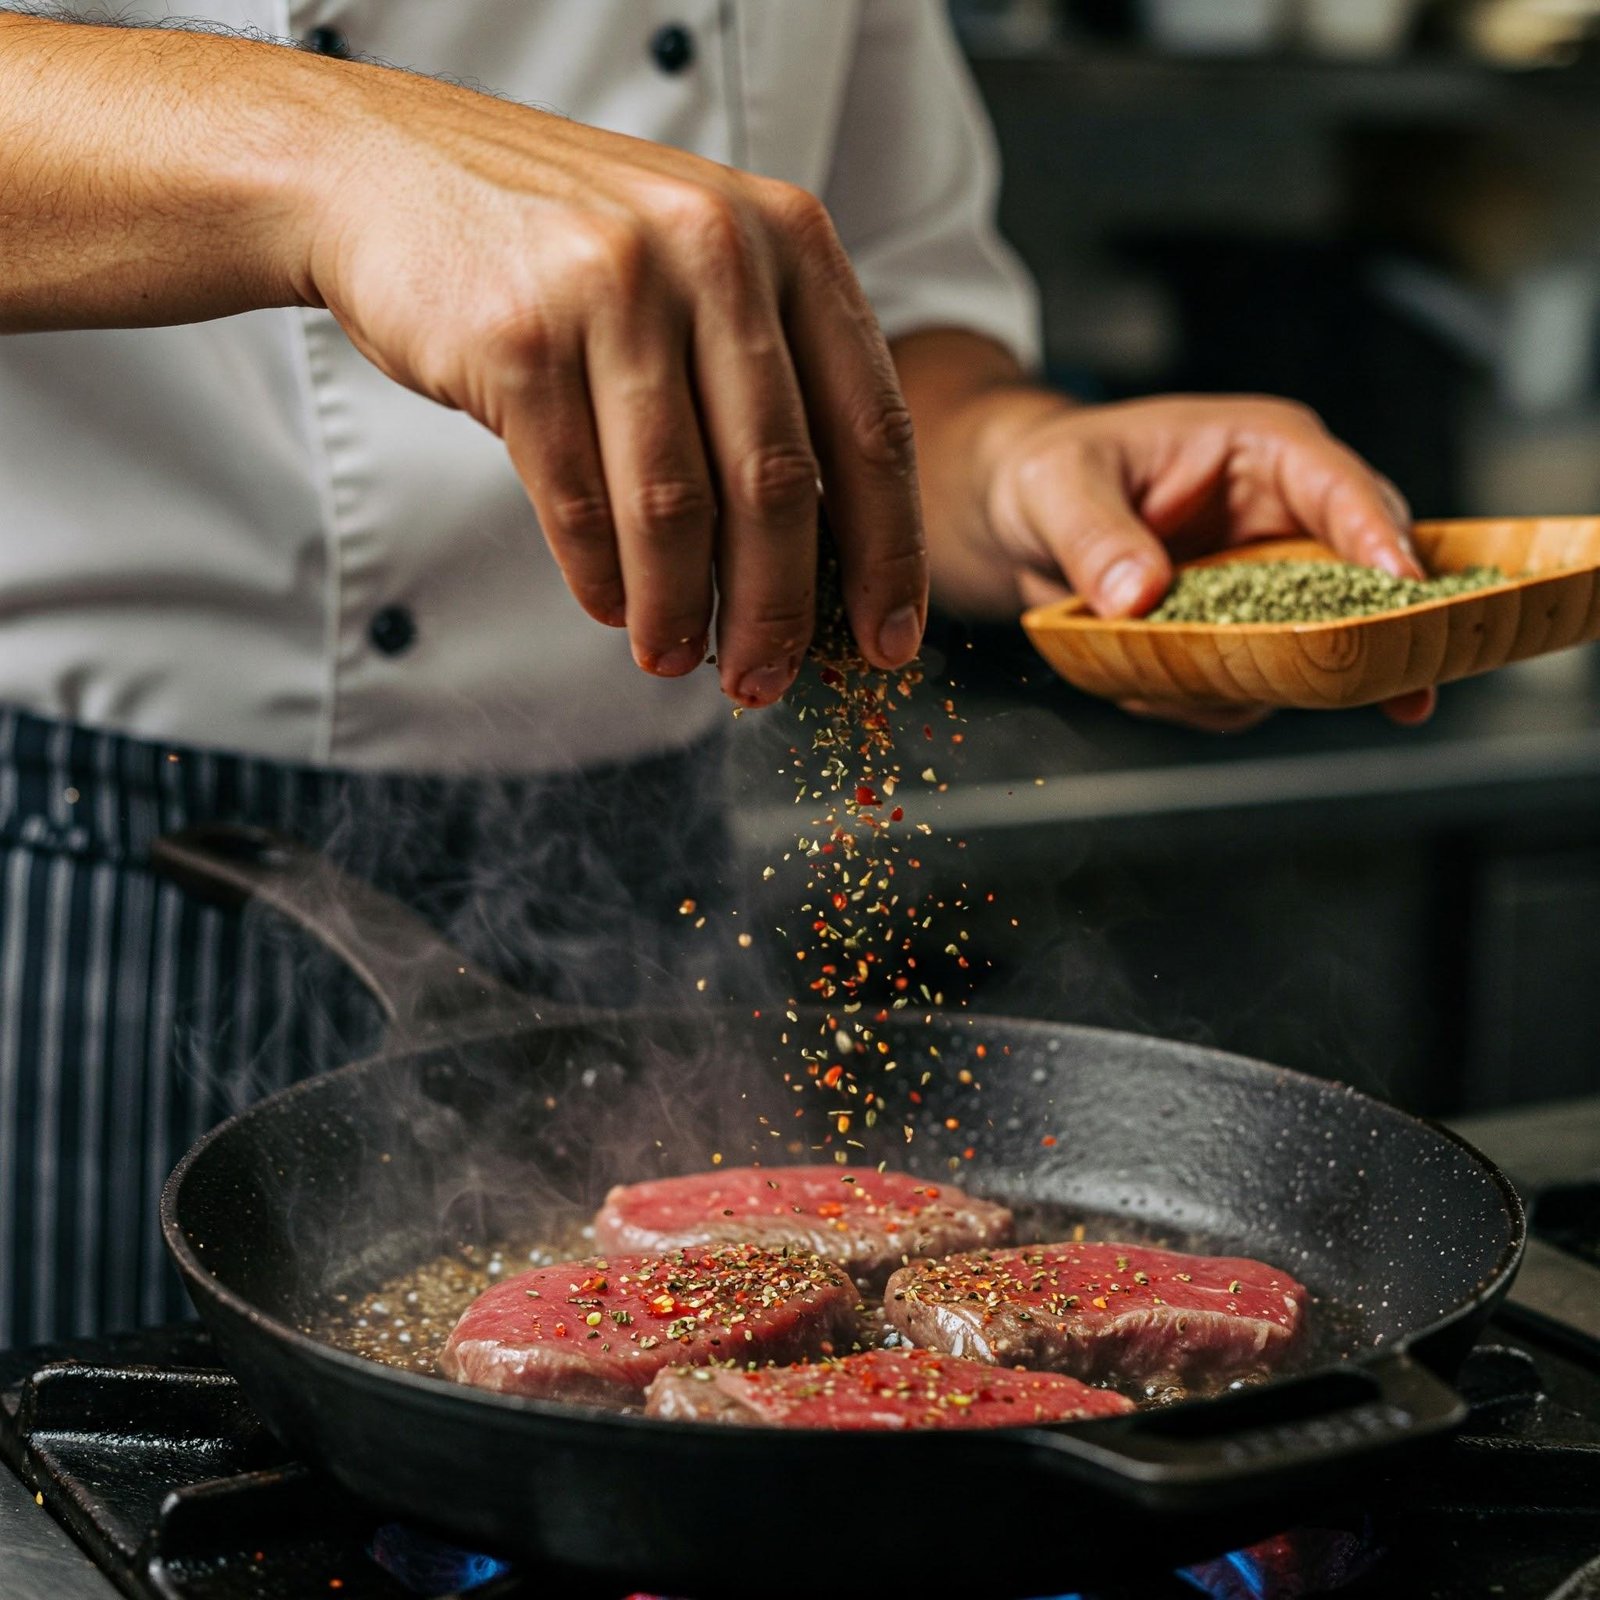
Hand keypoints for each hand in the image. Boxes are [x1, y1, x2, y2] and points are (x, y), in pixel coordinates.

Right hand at [296, 69, 925, 705]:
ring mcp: (614, 289)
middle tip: (767, 679)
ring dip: (681, 608)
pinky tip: (610, 605)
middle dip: (779, 609)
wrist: (383, 170)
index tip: (887, 640)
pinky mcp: (519, 338)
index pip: (871, 425)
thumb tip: (821, 555)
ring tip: (675, 658)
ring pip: (675, 505)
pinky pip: (580, 500)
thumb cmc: (560, 243)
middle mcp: (715, 251)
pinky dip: (601, 575)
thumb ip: (768, 373)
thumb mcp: (697, 265)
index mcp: (789, 238)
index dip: (888, 552)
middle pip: (777, 482)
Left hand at [979, 393, 1434, 725]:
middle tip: (1399, 690)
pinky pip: (1255, 686)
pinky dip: (1213, 701)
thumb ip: (1095, 536)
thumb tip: (1137, 593)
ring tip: (1187, 687)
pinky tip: (1154, 689)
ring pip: (1315, 648)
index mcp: (1262, 452)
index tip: (1403, 588)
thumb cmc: (1052, 469)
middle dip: (1378, 634)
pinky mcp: (1242, 637)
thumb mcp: (1058, 486)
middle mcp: (1282, 518)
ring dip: (1270, 684)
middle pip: (1365, 578)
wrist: (1023, 520)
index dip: (1378, 538)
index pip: (1341, 489)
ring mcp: (1267, 585)